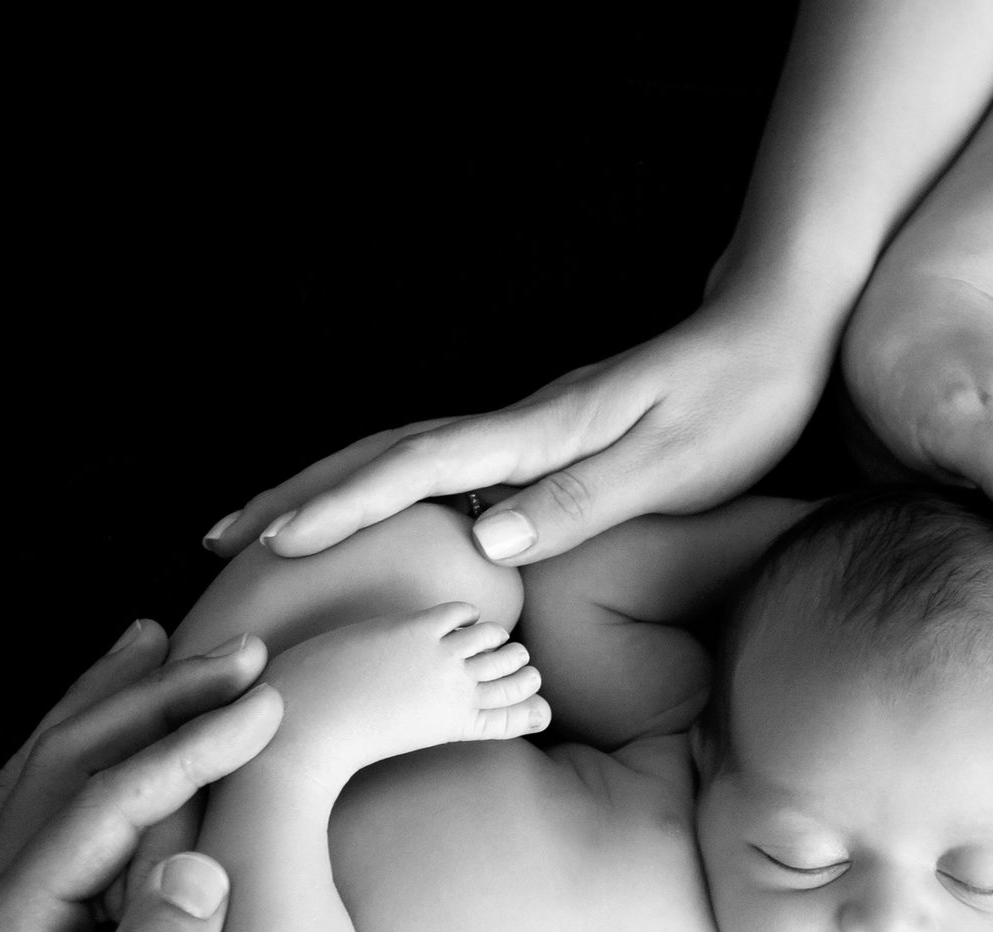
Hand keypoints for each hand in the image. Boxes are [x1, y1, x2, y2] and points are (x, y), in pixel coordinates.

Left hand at [0, 623, 285, 931]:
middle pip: (67, 761)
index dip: (190, 745)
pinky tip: (106, 736)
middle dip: (158, 698)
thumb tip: (201, 868)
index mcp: (10, 931)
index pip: (107, 803)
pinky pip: (39, 811)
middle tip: (244, 652)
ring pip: (42, 772)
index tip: (267, 704)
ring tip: (159, 642)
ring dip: (108, 703)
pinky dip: (80, 751)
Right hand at [201, 292, 833, 570]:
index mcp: (539, 431)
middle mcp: (517, 425)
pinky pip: (437, 467)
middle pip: (381, 455)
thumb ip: (584, 501)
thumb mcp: (675, 462)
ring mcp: (525, 429)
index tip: (279, 544)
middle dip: (297, 494)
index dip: (346, 507)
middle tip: (216, 537)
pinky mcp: (542, 439)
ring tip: (262, 528)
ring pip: (400, 456)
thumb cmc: (738, 398)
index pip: (418, 468)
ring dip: (325, 488)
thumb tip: (488, 542)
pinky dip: (381, 488)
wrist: (776, 327)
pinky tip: (367, 514)